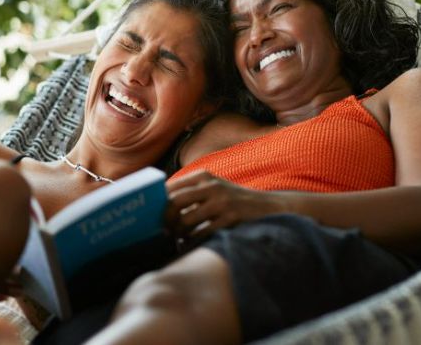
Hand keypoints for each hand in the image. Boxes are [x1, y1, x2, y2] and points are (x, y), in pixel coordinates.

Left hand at [166, 170, 285, 241]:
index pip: (170, 187)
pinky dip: (192, 242)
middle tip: (161, 232)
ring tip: (175, 239)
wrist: (271, 207)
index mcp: (204, 176)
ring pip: (186, 221)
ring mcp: (222, 202)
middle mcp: (212, 186)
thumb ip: (191, 193)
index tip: (150, 215)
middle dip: (164, 220)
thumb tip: (159, 207)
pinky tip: (189, 245)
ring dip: (177, 234)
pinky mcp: (232, 219)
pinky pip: (203, 234)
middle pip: (173, 203)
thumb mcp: (214, 188)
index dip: (156, 203)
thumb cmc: (235, 201)